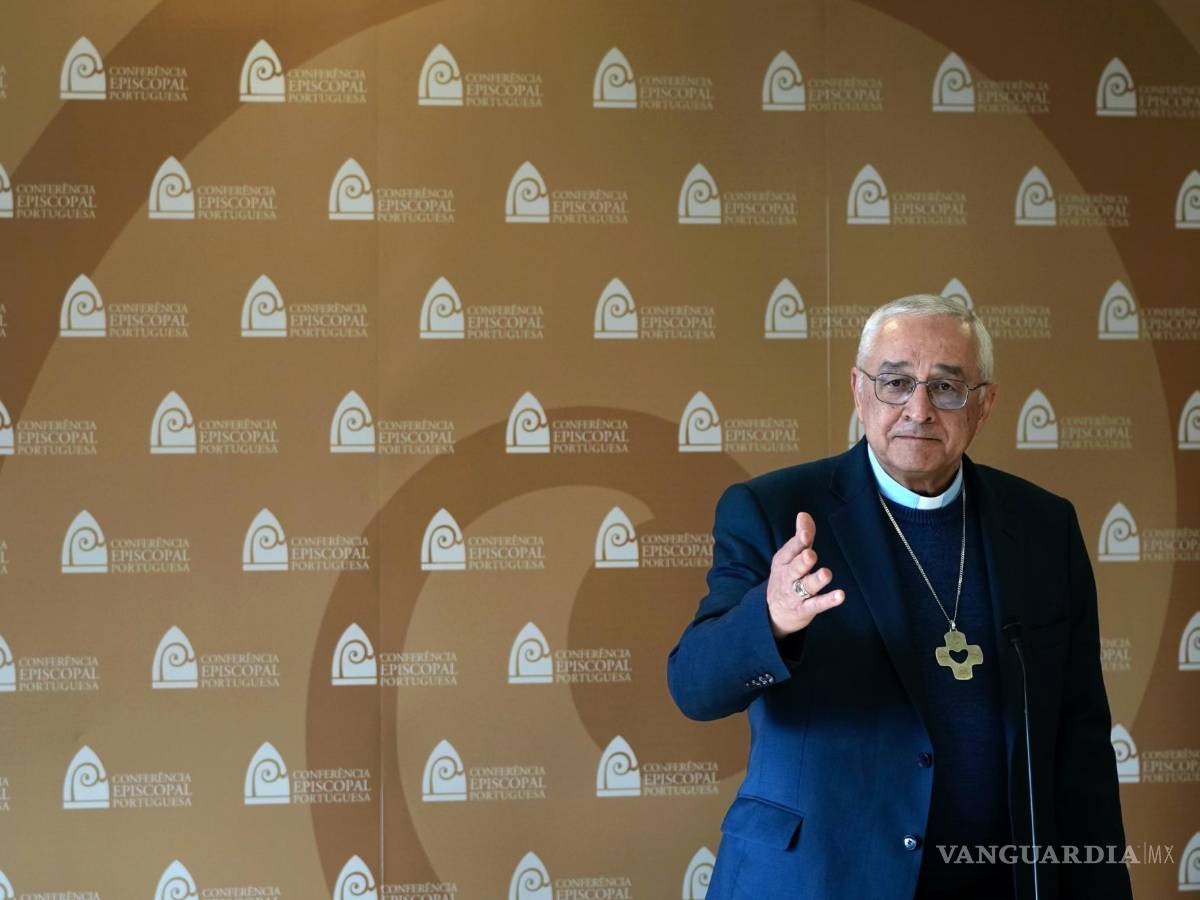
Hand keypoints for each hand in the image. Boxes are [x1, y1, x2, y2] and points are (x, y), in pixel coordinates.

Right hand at [766, 512, 843, 638]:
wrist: (774, 613)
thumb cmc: (786, 578)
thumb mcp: (790, 557)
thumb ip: (801, 537)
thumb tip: (803, 514)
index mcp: (783, 562)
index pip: (790, 550)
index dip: (798, 542)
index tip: (805, 534)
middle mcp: (787, 577)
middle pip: (795, 568)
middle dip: (802, 561)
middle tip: (811, 554)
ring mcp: (795, 594)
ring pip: (805, 586)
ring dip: (816, 580)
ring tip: (826, 574)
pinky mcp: (804, 609)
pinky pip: (816, 605)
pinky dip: (827, 600)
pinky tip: (840, 595)